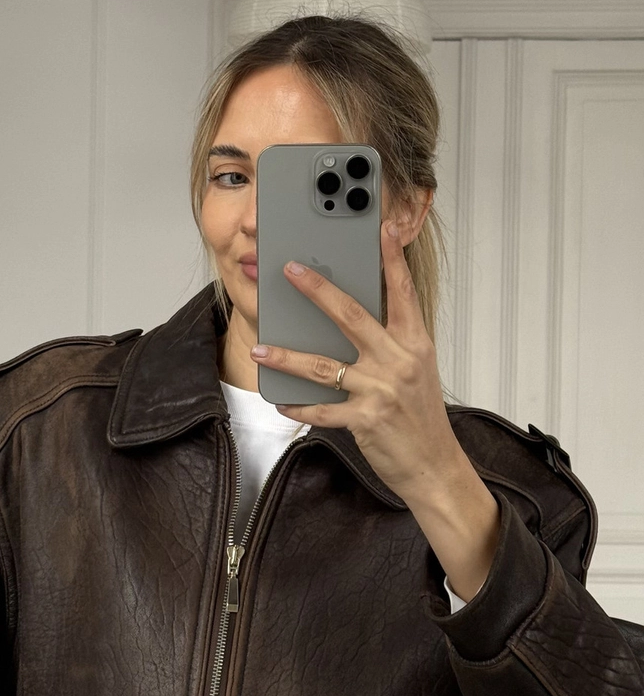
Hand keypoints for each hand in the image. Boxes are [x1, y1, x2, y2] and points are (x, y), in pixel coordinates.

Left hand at [251, 220, 464, 506]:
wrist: (434, 465)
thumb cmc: (421, 417)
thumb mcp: (416, 371)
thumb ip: (390, 343)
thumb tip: (351, 321)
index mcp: (415, 343)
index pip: (402, 293)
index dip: (391, 260)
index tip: (381, 229)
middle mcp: (398, 361)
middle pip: (351, 316)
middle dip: (317, 290)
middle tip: (291, 270)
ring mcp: (381, 390)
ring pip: (323, 366)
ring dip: (287, 357)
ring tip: (260, 349)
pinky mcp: (366, 419)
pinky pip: (321, 410)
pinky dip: (297, 406)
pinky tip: (280, 400)